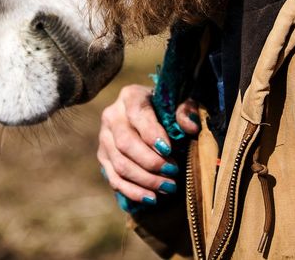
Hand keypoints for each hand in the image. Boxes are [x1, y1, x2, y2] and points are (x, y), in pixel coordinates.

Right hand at [97, 84, 198, 203]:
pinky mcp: (103, 157)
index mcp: (130, 96)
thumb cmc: (166, 109)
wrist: (150, 116)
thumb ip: (185, 110)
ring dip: (145, 180)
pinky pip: (113, 178)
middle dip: (151, 162)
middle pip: (125, 143)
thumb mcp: (178, 103)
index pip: (138, 115)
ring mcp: (104, 138)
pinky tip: (151, 198)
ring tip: (168, 187)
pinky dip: (132, 191)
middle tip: (174, 172)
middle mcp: (111, 115)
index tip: (169, 150)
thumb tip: (191, 127)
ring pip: (119, 164)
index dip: (152, 134)